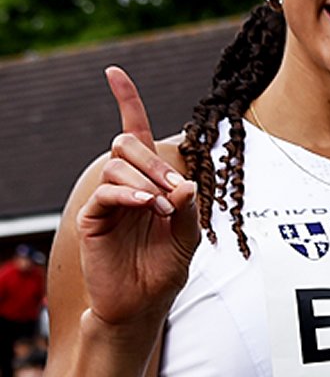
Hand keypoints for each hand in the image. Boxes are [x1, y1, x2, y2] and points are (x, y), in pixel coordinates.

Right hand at [77, 67, 199, 326]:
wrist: (141, 304)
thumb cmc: (164, 269)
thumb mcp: (188, 236)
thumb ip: (189, 208)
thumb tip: (185, 183)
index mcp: (149, 182)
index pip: (137, 134)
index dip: (126, 101)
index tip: (113, 72)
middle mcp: (126, 185)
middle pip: (130, 143)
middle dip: (156, 160)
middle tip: (175, 191)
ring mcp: (107, 200)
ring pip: (119, 164)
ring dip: (148, 180)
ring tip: (162, 209)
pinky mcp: (92, 218)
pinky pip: (106, 191)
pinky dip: (130, 194)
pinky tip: (146, 205)